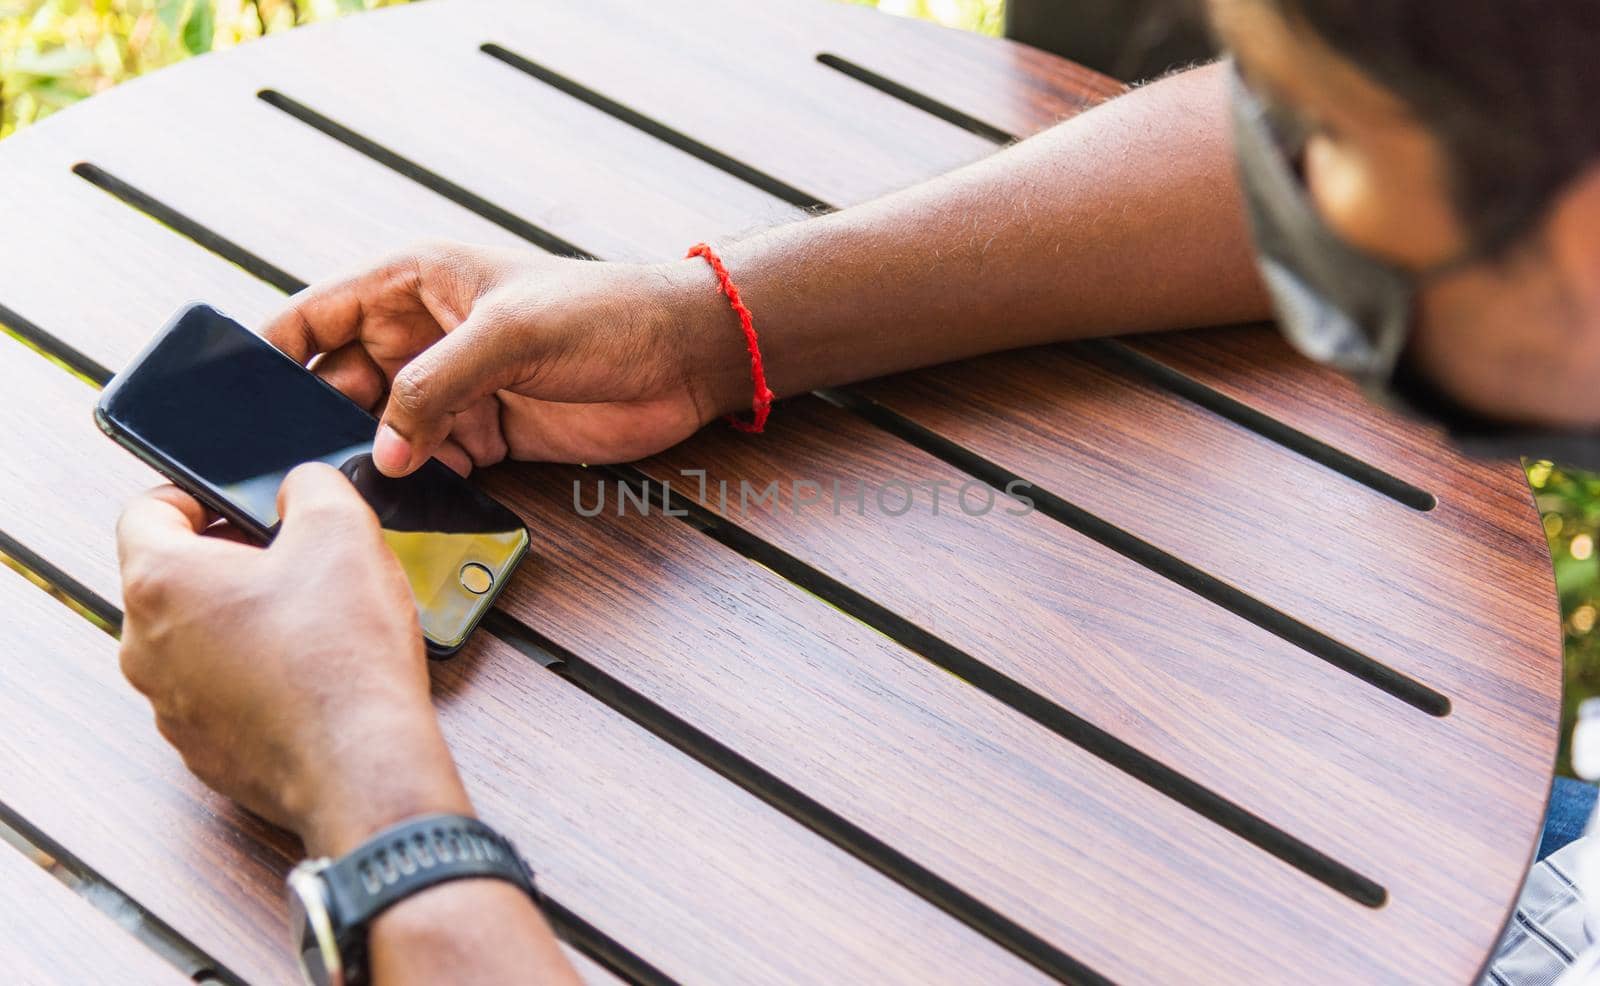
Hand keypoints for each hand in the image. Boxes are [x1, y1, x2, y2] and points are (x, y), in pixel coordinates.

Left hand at [115, 463, 470, 855]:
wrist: (362, 764)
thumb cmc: (343, 654)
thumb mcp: (343, 529)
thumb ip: (314, 485)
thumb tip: (302, 487)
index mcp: (162, 581)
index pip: (146, 510)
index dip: (195, 494)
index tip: (234, 501)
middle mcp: (145, 646)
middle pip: (171, 577)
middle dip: (228, 559)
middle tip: (292, 557)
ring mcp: (170, 704)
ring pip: (194, 639)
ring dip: (240, 619)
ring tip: (310, 619)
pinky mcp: (202, 748)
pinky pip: (218, 692)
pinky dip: (254, 675)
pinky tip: (310, 673)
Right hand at [263, 242, 747, 475]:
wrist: (686, 359)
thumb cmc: (605, 315)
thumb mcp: (510, 334)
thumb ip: (436, 386)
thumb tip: (385, 449)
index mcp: (413, 282)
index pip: (315, 315)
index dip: (268, 352)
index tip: (226, 399)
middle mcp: (422, 335)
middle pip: (337, 382)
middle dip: (310, 422)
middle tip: (279, 471)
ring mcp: (452, 388)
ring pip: (380, 429)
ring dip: (362, 460)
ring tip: (332, 497)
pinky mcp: (485, 434)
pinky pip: (428, 462)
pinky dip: (413, 484)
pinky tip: (396, 506)